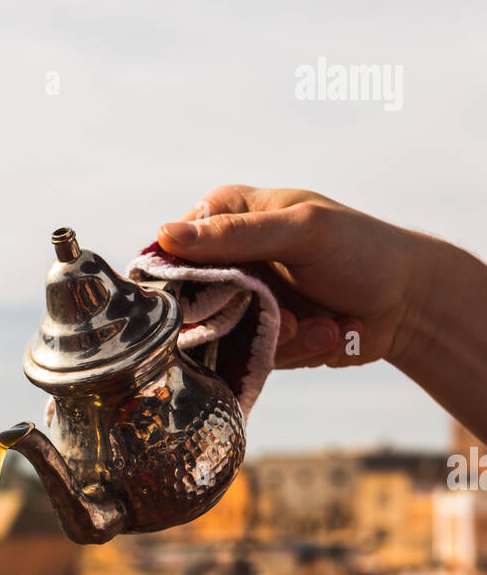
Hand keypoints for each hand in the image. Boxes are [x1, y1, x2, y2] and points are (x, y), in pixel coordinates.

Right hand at [158, 186, 429, 370]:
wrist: (409, 302)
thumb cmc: (361, 251)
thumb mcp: (299, 232)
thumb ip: (234, 236)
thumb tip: (165, 235)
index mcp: (230, 216)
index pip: (174, 249)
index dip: (180, 281)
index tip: (213, 300)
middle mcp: (231, 258)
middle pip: (194, 304)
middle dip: (243, 319)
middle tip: (292, 317)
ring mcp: (246, 300)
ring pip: (228, 339)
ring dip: (281, 340)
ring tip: (322, 325)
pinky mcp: (264, 336)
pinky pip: (256, 358)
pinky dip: (299, 352)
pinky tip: (331, 334)